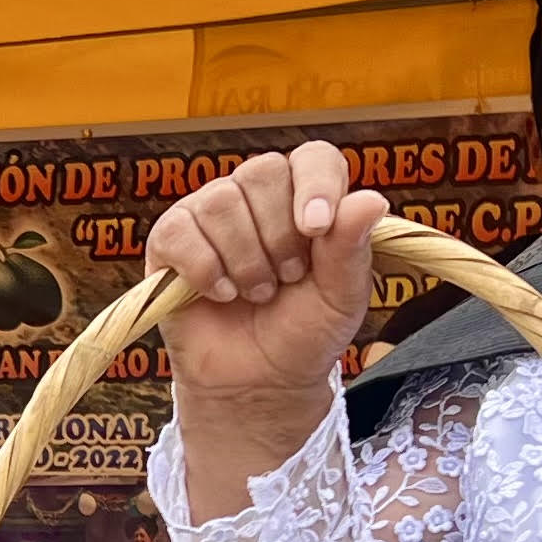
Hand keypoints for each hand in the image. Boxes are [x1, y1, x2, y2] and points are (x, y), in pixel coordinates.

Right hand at [150, 144, 390, 518]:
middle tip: (287, 279)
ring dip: (245, 261)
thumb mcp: (341, 298)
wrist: (259, 383)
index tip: (316, 229)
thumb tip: (371, 198)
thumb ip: (352, 248)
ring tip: (256, 293)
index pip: (313, 158)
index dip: (315, 185)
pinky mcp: (170, 239)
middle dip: (279, 237)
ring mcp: (209, 212)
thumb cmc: (304, 334)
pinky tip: (220, 295)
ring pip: (221, 202)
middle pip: (262, 172)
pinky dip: (205, 270)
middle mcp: (256, 194)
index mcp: (306, 197)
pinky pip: (182, 232)